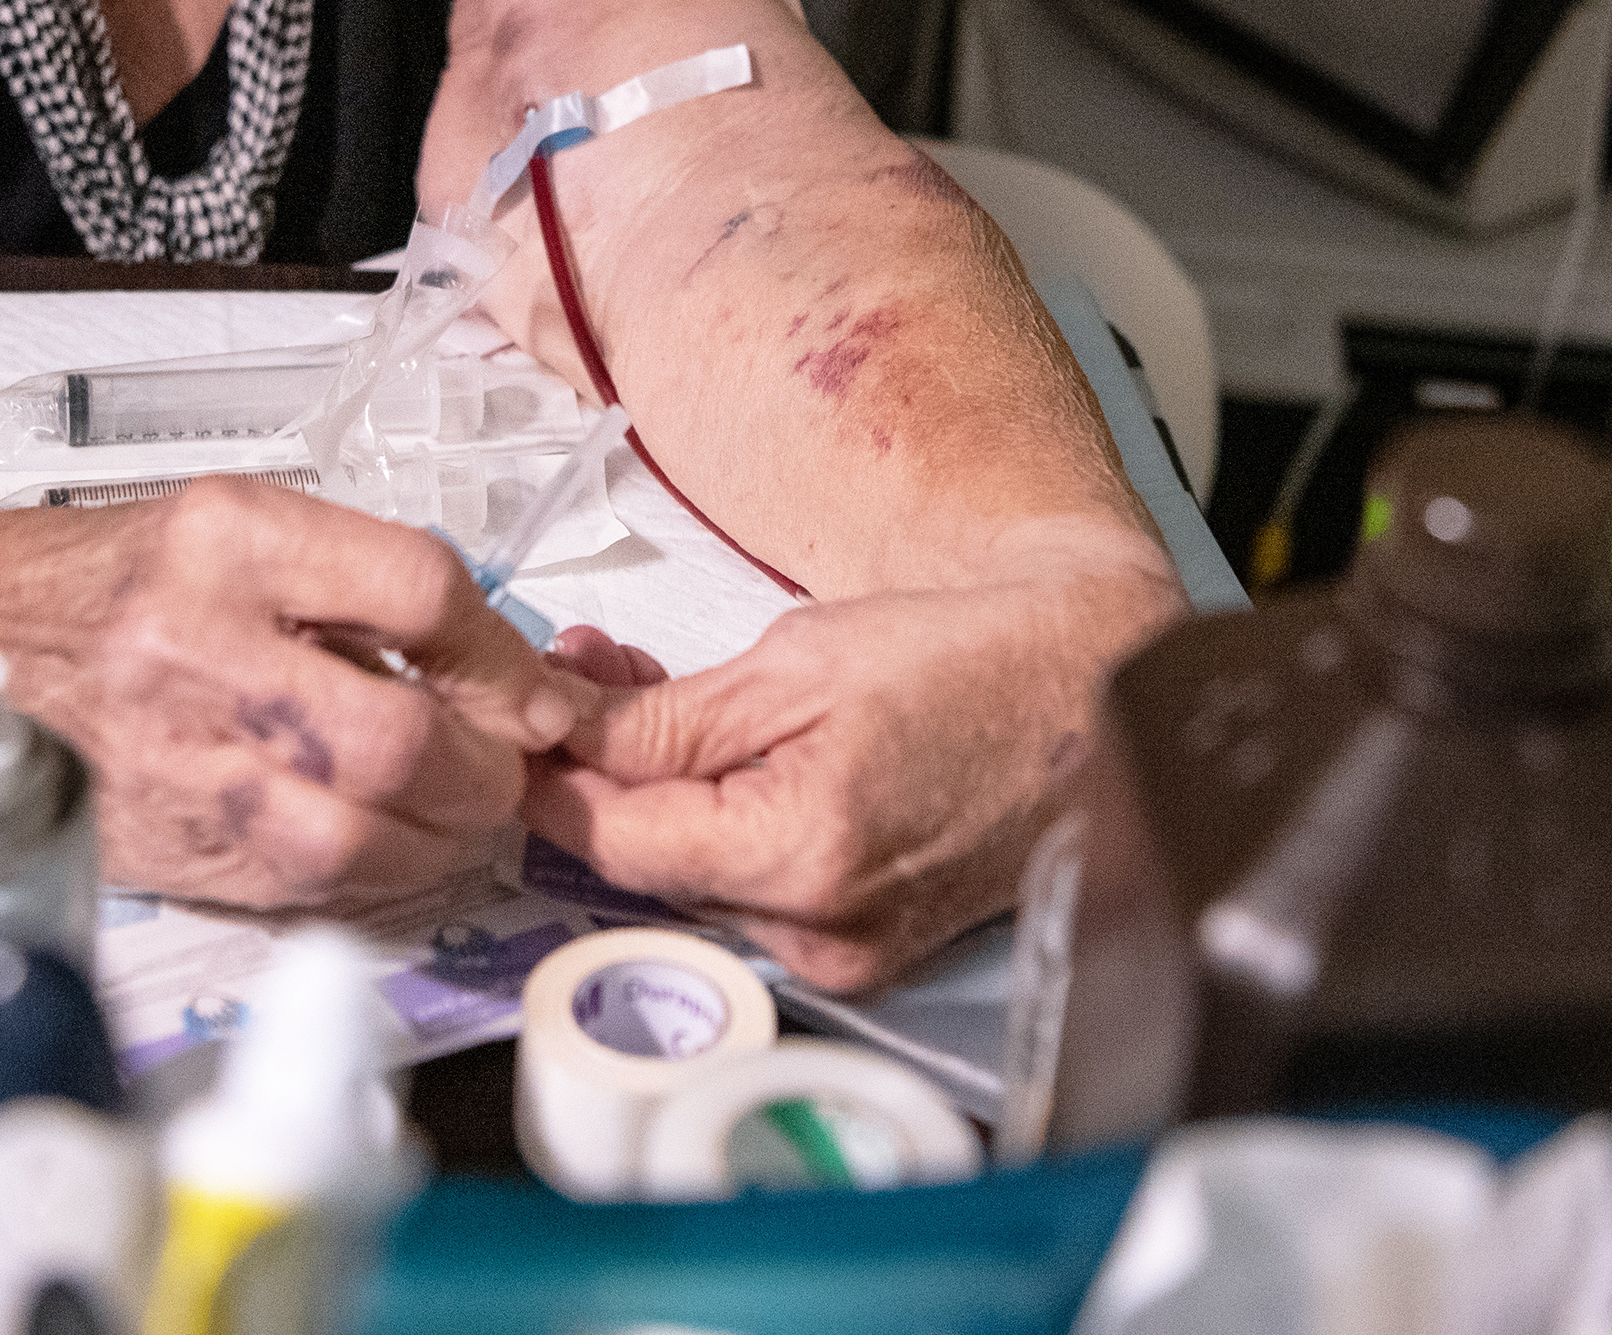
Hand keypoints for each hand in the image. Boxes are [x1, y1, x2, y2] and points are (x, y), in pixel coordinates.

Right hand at [0, 477, 595, 908]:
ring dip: (442, 838)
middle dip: (485, 766)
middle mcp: (194, 651)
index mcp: (227, 542)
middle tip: (509, 761)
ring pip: (356, 839)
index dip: (502, 656)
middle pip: (395, 740)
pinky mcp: (163, 847)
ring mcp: (173, 763)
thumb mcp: (242, 524)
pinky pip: (305, 888)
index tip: (534, 687)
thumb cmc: (120, 578)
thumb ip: (369, 583)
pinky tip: (391, 840)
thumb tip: (509, 672)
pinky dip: (377, 874)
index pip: (417, 595)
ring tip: (459, 808)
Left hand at [523, 557, 1179, 991]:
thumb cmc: (972, 661)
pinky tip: (725, 749)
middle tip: (588, 673)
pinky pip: (758, 886)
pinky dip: (726, 820)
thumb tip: (564, 736)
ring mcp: (849, 950)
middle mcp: (819, 928)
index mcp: (799, 853)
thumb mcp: (797, 662)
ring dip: (662, 789)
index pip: (616, 841)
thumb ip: (666, 716)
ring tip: (650, 686)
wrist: (1095, 689)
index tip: (515, 723)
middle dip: (606, 770)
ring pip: (701, 875)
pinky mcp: (869, 946)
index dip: (554, 780)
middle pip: (654, 863)